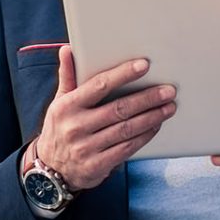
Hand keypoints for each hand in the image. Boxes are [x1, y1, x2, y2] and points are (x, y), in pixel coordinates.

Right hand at [35, 45, 176, 190]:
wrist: (51, 171)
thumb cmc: (59, 129)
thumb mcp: (58, 103)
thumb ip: (67, 77)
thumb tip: (67, 49)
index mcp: (67, 106)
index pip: (99, 86)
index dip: (123, 74)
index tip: (144, 65)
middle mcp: (76, 126)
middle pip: (119, 109)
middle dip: (147, 98)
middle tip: (168, 91)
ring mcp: (86, 148)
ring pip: (126, 129)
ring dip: (151, 117)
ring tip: (168, 107)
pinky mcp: (97, 166)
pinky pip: (127, 148)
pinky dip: (144, 136)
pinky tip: (155, 126)